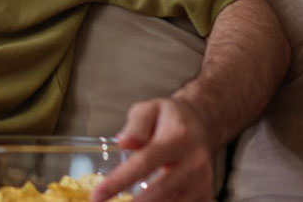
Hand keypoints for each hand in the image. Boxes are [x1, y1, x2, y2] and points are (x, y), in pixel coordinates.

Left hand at [91, 98, 213, 201]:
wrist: (202, 125)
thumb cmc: (169, 119)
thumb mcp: (150, 109)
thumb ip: (136, 125)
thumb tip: (124, 142)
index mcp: (178, 138)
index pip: (144, 163)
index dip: (119, 182)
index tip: (97, 195)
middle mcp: (194, 163)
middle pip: (159, 191)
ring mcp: (201, 182)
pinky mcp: (205, 195)